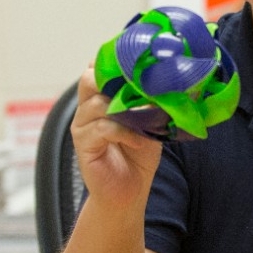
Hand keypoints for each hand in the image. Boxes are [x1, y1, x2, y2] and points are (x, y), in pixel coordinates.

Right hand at [71, 66, 162, 209]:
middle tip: (139, 86)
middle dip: (112, 78)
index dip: (113, 61)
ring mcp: (82, 126)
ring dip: (125, 108)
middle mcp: (86, 108)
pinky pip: (102, 129)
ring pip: (96, 103)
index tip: (138, 61)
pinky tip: (139, 140)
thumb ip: (151, 103)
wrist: (128, 191)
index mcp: (100, 97)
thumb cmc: (138, 154)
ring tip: (147, 118)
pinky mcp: (83, 145)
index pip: (97, 68)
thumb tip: (170, 83)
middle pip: (88, 79)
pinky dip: (125, 132)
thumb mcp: (149, 122)